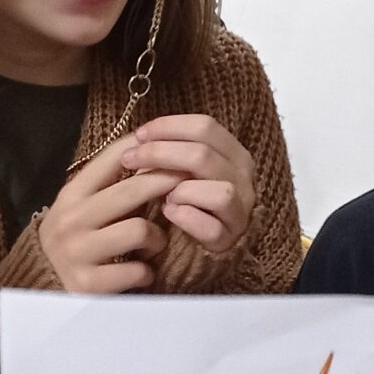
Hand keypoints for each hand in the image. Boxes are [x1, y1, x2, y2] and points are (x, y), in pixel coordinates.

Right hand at [39, 138, 174, 292]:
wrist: (46, 289)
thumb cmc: (78, 241)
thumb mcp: (85, 208)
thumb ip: (113, 185)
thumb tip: (153, 150)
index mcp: (71, 195)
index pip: (112, 160)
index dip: (148, 150)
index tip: (174, 149)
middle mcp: (70, 220)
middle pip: (131, 191)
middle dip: (166, 183)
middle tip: (188, 184)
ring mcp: (77, 253)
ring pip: (139, 230)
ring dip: (157, 238)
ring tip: (155, 244)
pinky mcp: (88, 284)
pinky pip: (136, 270)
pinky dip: (146, 272)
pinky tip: (143, 272)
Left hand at [121, 116, 255, 258]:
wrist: (189, 246)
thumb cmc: (182, 200)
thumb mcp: (180, 169)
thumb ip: (169, 149)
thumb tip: (141, 136)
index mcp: (233, 153)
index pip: (206, 126)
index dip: (169, 126)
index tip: (139, 134)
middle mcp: (243, 179)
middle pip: (205, 154)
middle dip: (160, 153)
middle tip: (129, 159)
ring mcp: (240, 210)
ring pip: (219, 191)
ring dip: (181, 189)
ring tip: (160, 195)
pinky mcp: (229, 240)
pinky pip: (211, 227)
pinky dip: (185, 217)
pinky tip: (168, 214)